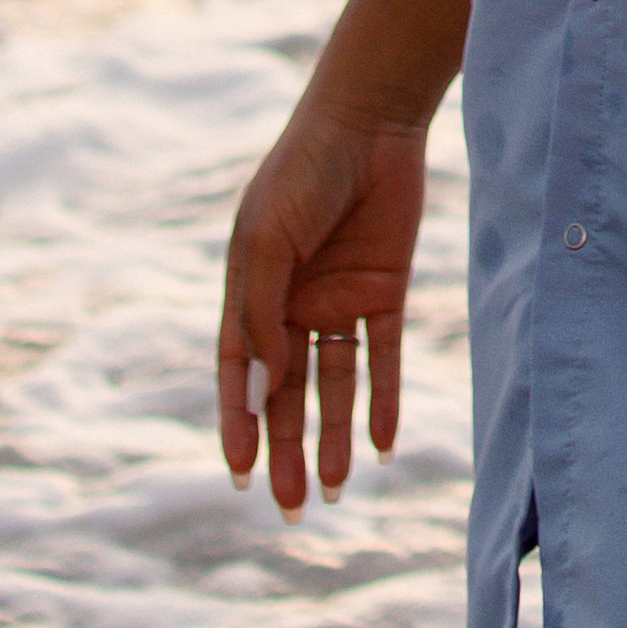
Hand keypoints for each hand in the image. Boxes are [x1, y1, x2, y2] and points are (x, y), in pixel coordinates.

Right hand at [217, 99, 427, 512]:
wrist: (369, 119)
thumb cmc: (303, 171)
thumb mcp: (268, 238)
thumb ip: (263, 310)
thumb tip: (268, 384)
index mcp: (251, 291)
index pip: (240, 373)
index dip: (239, 423)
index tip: (241, 474)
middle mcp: (294, 303)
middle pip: (288, 391)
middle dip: (287, 448)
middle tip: (288, 508)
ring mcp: (340, 298)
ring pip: (335, 384)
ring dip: (333, 435)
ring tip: (332, 490)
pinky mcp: (386, 290)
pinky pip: (383, 355)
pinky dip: (383, 398)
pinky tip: (381, 445)